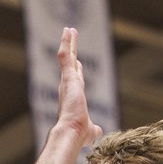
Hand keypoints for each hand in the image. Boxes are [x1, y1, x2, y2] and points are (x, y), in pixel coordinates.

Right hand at [55, 27, 101, 148]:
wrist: (72, 132)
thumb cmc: (79, 134)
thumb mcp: (90, 130)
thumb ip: (94, 129)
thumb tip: (98, 132)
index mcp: (73, 97)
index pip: (76, 79)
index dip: (77, 70)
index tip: (78, 62)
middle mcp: (68, 87)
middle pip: (71, 64)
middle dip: (71, 51)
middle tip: (71, 38)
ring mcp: (66, 81)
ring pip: (66, 57)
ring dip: (68, 43)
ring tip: (69, 29)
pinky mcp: (67, 77)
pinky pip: (64, 56)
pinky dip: (65, 43)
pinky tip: (67, 32)